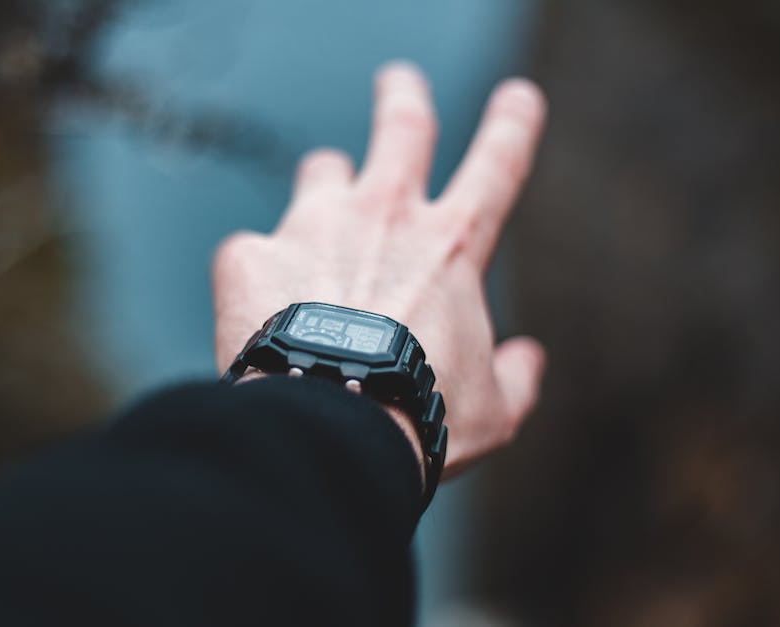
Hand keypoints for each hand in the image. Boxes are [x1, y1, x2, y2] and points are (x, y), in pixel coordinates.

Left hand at [211, 61, 547, 477]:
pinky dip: (259, 276)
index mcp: (451, 245)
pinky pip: (253, 251)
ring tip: (319, 226)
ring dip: (326, 187)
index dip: (512, 125)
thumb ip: (515, 377)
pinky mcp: (251, 253)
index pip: (498, 165)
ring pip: (323, 171)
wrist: (329, 426)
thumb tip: (528, 359)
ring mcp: (313, 225)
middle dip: (404, 95)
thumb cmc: (419, 418)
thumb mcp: (493, 410)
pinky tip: (259, 316)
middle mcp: (384, 214)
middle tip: (398, 80)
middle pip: (402, 126)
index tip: (518, 97)